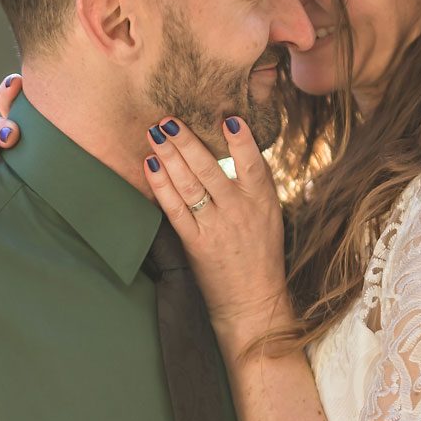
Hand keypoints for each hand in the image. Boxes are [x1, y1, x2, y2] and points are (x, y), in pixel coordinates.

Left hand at [142, 114, 290, 354]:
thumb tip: (237, 146)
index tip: (227, 118)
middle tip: (169, 119)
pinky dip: (161, 185)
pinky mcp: (196, 244)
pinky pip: (175, 209)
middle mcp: (240, 211)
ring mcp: (217, 228)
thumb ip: (254, 184)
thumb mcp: (269, 216)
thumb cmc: (261, 256)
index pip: (252, 164)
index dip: (241, 141)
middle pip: (210, 169)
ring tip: (155, 132)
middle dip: (187, 141)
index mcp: (263, 202)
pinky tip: (150, 165)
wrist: (253, 302)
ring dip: (170, 156)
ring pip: (189, 185)